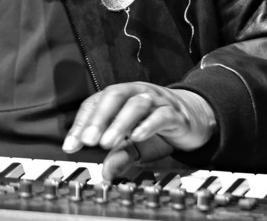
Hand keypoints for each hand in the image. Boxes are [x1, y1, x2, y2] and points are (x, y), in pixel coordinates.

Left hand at [62, 82, 215, 180]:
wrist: (194, 120)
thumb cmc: (159, 127)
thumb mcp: (136, 145)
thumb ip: (120, 155)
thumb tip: (106, 172)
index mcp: (122, 97)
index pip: (96, 102)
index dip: (82, 123)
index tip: (71, 145)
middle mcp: (137, 93)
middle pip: (115, 96)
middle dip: (99, 118)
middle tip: (88, 140)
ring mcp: (157, 101)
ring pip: (136, 104)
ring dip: (119, 123)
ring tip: (107, 143)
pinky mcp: (175, 113)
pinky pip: (161, 115)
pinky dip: (148, 125)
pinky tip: (137, 136)